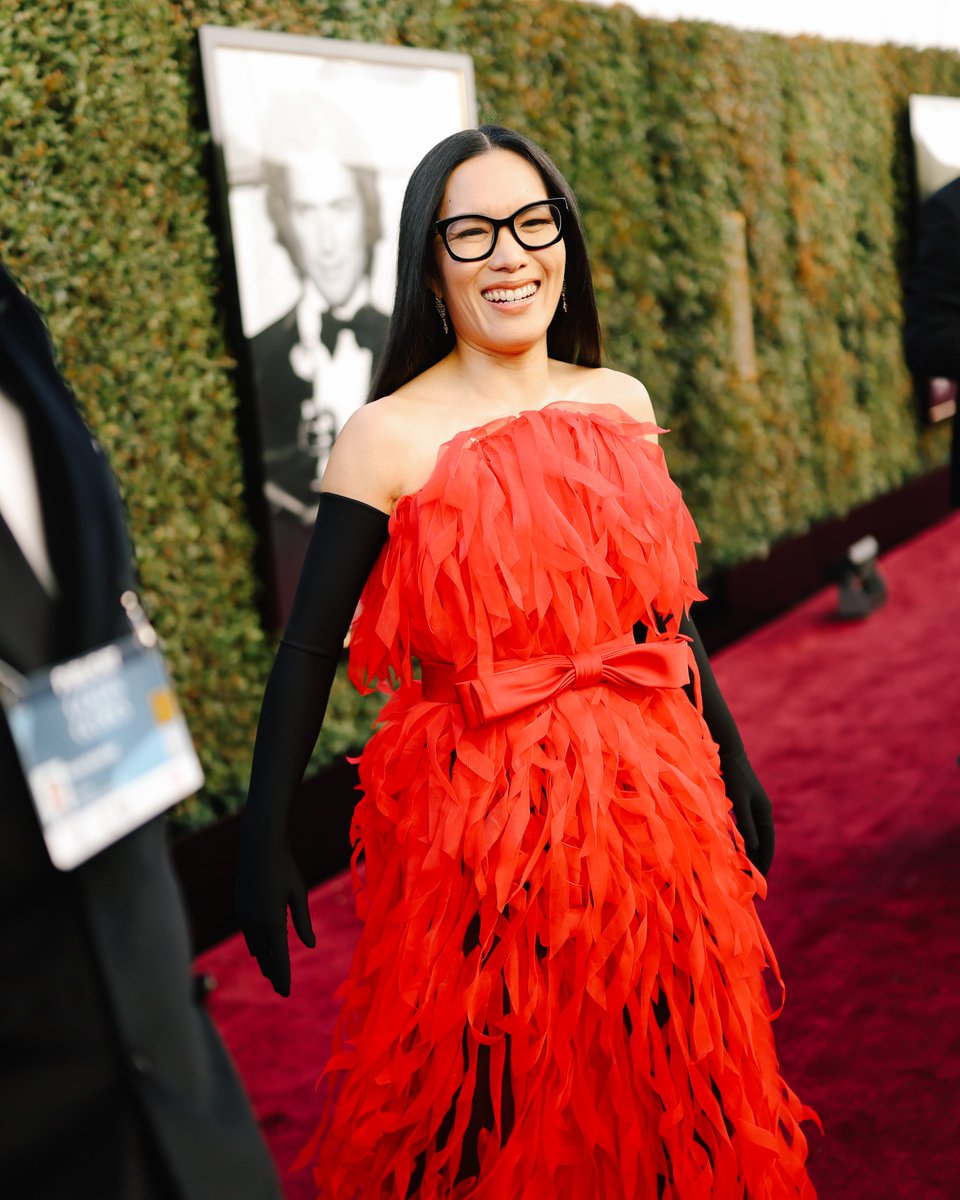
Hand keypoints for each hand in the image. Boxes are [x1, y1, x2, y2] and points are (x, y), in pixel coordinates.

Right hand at [236, 832, 314, 996]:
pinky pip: (248, 934)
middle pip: (266, 956)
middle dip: (274, 972)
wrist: (258, 846)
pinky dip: (256, 945)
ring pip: (255, 946)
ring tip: (271, 972)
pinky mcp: (240, 908)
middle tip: (281, 988)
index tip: (286, 992)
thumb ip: (303, 921)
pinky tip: (260, 951)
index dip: (283, 976)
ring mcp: (244, 916)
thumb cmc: (284, 867)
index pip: (279, 957)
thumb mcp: (298, 893)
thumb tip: (310, 945)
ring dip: (264, 959)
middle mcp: (255, 923)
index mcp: (273, 921)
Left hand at [718, 748, 774, 875]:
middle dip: (759, 862)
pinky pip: (745, 829)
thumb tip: (753, 848)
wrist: (728, 755)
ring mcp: (753, 809)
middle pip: (763, 842)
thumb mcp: (740, 802)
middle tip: (753, 882)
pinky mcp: (742, 805)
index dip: (764, 862)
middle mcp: (761, 812)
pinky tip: (735, 851)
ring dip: (751, 854)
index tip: (760, 879)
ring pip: (754, 837)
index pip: (767, 843)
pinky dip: (742, 842)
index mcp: (764, 812)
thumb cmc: (733, 777)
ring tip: (745, 871)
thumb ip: (746, 824)